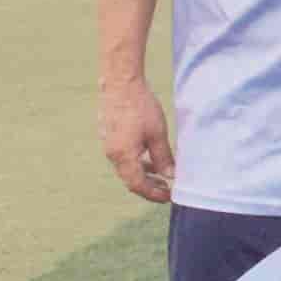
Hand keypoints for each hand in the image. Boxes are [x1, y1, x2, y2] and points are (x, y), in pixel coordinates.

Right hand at [96, 79, 172, 203]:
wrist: (120, 84)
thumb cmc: (140, 107)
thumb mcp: (157, 133)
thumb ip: (163, 157)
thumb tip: (170, 176)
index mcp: (123, 155)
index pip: (137, 184)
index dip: (153, 193)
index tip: (168, 197)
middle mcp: (112, 154)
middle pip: (130, 179)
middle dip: (149, 187)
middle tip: (167, 191)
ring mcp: (109, 146)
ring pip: (127, 168)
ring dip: (144, 175)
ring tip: (163, 178)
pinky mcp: (110, 137)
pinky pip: (124, 157)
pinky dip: (138, 163)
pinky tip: (151, 160)